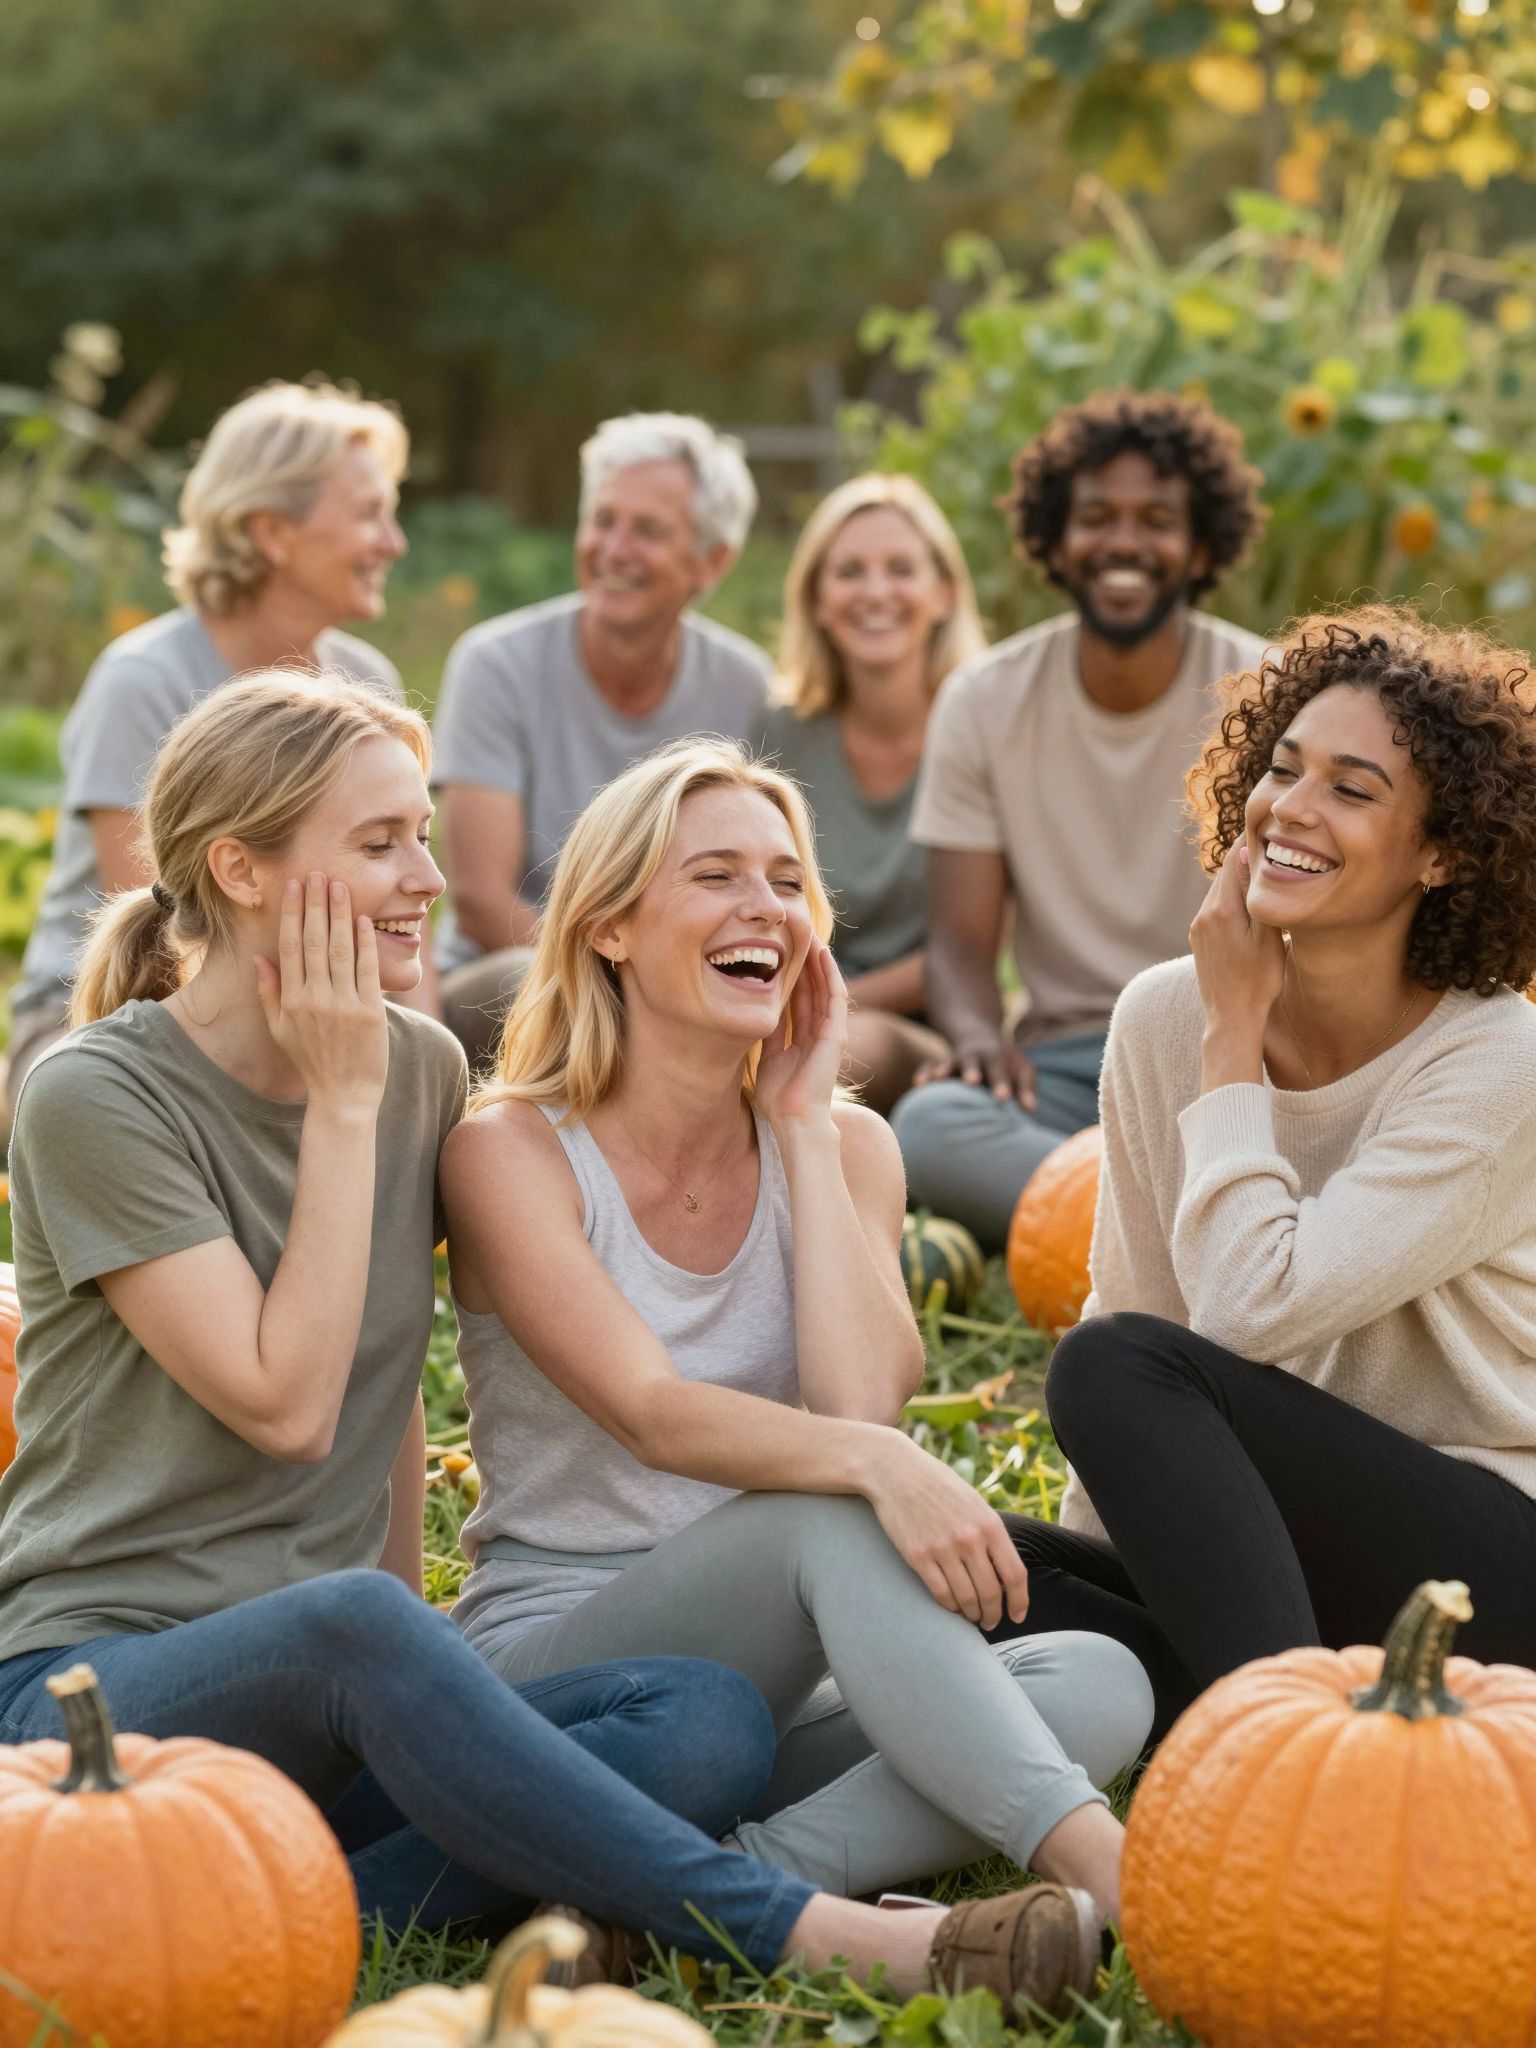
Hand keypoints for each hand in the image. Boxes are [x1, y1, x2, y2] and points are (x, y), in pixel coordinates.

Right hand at [254, 873, 388, 1111]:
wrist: (344, 1096)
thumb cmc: (312, 1061)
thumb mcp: (280, 1029)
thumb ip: (269, 993)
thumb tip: (257, 958)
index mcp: (291, 1000)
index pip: (289, 947)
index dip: (292, 914)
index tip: (294, 887)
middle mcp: (314, 999)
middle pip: (313, 941)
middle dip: (315, 904)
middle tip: (316, 873)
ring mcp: (343, 1005)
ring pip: (340, 949)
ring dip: (339, 914)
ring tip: (339, 886)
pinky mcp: (370, 1012)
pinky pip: (366, 970)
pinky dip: (364, 943)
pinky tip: (362, 920)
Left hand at [756, 939, 846, 1129]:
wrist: (794, 1121)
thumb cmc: (778, 1099)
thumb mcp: (766, 1058)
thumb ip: (766, 1035)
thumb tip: (755, 1010)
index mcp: (801, 1039)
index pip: (797, 999)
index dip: (789, 975)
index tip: (777, 951)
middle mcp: (818, 1033)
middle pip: (811, 988)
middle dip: (803, 961)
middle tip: (793, 933)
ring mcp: (830, 1033)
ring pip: (824, 987)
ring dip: (818, 961)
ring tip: (809, 934)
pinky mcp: (836, 1034)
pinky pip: (835, 997)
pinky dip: (830, 975)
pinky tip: (822, 954)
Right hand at [863, 1431, 1029, 1629]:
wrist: (896, 1470)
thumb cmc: (937, 1485)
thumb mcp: (974, 1502)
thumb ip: (990, 1532)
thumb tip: (1005, 1570)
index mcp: (990, 1524)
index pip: (1015, 1575)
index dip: (1019, 1602)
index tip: (1017, 1616)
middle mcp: (970, 1539)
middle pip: (991, 1593)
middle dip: (994, 1614)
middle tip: (991, 1622)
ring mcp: (943, 1548)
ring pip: (966, 1598)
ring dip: (972, 1614)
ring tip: (972, 1617)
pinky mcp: (918, 1556)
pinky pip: (941, 1593)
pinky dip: (950, 1607)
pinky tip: (952, 1607)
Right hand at [914, 1034, 1037, 1109]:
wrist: (978, 1037)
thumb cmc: (1005, 1062)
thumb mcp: (1021, 1069)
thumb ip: (1026, 1088)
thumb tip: (1030, 1109)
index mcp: (995, 1057)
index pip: (1000, 1069)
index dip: (1001, 1083)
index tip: (1004, 1098)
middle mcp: (973, 1056)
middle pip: (972, 1062)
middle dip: (971, 1071)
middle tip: (973, 1081)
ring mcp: (954, 1060)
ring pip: (946, 1062)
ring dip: (941, 1069)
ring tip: (935, 1079)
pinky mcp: (939, 1065)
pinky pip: (928, 1066)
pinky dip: (924, 1073)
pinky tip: (919, 1085)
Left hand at [1189, 842, 1284, 1035]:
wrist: (1231, 1020)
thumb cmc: (1258, 981)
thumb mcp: (1267, 937)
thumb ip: (1259, 896)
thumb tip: (1247, 855)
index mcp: (1221, 910)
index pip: (1233, 860)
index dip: (1250, 841)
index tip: (1268, 826)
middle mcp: (1203, 915)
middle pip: (1225, 874)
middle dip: (1246, 859)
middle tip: (1272, 843)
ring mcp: (1198, 928)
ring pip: (1220, 891)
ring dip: (1239, 881)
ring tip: (1265, 871)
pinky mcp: (1199, 939)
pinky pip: (1216, 908)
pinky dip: (1232, 899)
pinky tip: (1250, 904)